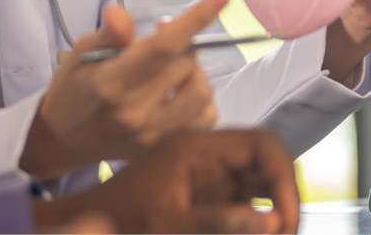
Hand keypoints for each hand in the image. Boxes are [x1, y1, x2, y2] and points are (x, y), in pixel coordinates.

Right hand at [20, 0, 225, 179]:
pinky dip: (202, 99)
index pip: (162, 48)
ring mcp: (152, 135)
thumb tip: (121, 12)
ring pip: (200, 93)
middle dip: (181, 43)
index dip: (194, 21)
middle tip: (162, 37)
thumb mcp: (81, 52)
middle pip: (184, 65)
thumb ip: (108, 32)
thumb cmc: (73, 89)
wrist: (64, 139)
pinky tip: (183, 89)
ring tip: (173, 64)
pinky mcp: (163, 148)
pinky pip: (204, 121)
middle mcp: (135, 112)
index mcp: (111, 84)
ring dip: (194, 70)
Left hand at [33, 128, 300, 233]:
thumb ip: (216, 222)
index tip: (286, 219)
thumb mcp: (164, 225)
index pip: (262, 144)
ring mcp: (206, 179)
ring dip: (272, 215)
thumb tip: (272, 222)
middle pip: (266, 166)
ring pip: (258, 189)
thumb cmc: (116, 221)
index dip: (284, 177)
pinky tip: (253, 234)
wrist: (84, 226)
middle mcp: (207, 158)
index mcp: (198, 148)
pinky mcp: (203, 199)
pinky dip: (251, 222)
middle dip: (284, 201)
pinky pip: (240, 206)